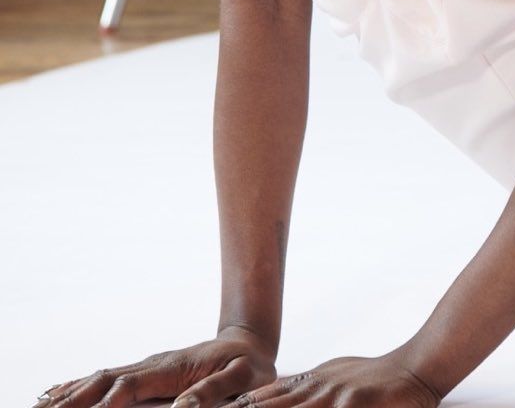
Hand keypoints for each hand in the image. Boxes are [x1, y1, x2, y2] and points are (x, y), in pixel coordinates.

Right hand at [33, 326, 276, 407]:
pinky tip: (56, 395)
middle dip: (72, 399)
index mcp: (172, 369)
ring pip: (98, 380)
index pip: (128, 388)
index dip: (105, 405)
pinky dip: (78, 387)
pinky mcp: (143, 375)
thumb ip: (214, 392)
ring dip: (68, 394)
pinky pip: (105, 381)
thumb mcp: (243, 378)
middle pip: (102, 382)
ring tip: (37, 407)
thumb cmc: (249, 365)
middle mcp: (151, 366)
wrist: (249, 341)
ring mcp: (145, 369)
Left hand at [231, 352, 440, 406]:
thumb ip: (307, 389)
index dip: (240, 407)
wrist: (415, 368)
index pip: (265, 397)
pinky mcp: (352, 405)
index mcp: (310, 382)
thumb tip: (277, 394)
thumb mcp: (335, 377)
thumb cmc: (375, 379)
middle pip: (270, 406)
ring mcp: (333, 397)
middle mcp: (316, 389)